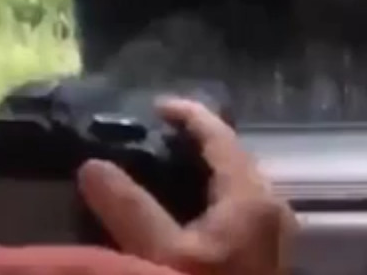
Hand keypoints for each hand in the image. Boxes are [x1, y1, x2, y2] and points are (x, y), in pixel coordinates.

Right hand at [77, 97, 296, 274]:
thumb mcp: (160, 260)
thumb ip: (128, 210)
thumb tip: (93, 166)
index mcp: (251, 196)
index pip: (219, 135)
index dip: (187, 115)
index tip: (152, 106)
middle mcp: (271, 205)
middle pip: (232, 156)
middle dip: (194, 143)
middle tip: (149, 139)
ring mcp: (273, 232)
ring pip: (236, 184)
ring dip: (202, 173)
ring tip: (159, 172)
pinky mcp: (266, 256)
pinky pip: (238, 208)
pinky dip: (210, 198)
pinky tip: (181, 214)